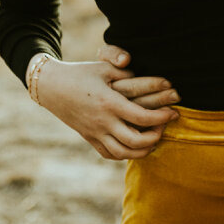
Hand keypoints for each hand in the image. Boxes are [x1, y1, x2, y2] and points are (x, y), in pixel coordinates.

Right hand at [34, 50, 178, 160]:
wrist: (51, 87)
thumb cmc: (80, 73)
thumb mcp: (104, 69)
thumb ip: (127, 74)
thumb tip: (149, 78)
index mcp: (109, 103)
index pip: (142, 117)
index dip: (162, 117)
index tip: (172, 112)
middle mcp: (102, 122)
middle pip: (136, 141)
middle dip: (156, 136)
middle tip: (164, 127)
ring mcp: (95, 133)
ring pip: (123, 153)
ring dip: (142, 150)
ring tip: (153, 140)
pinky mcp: (89, 138)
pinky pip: (109, 154)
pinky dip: (125, 154)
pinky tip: (134, 146)